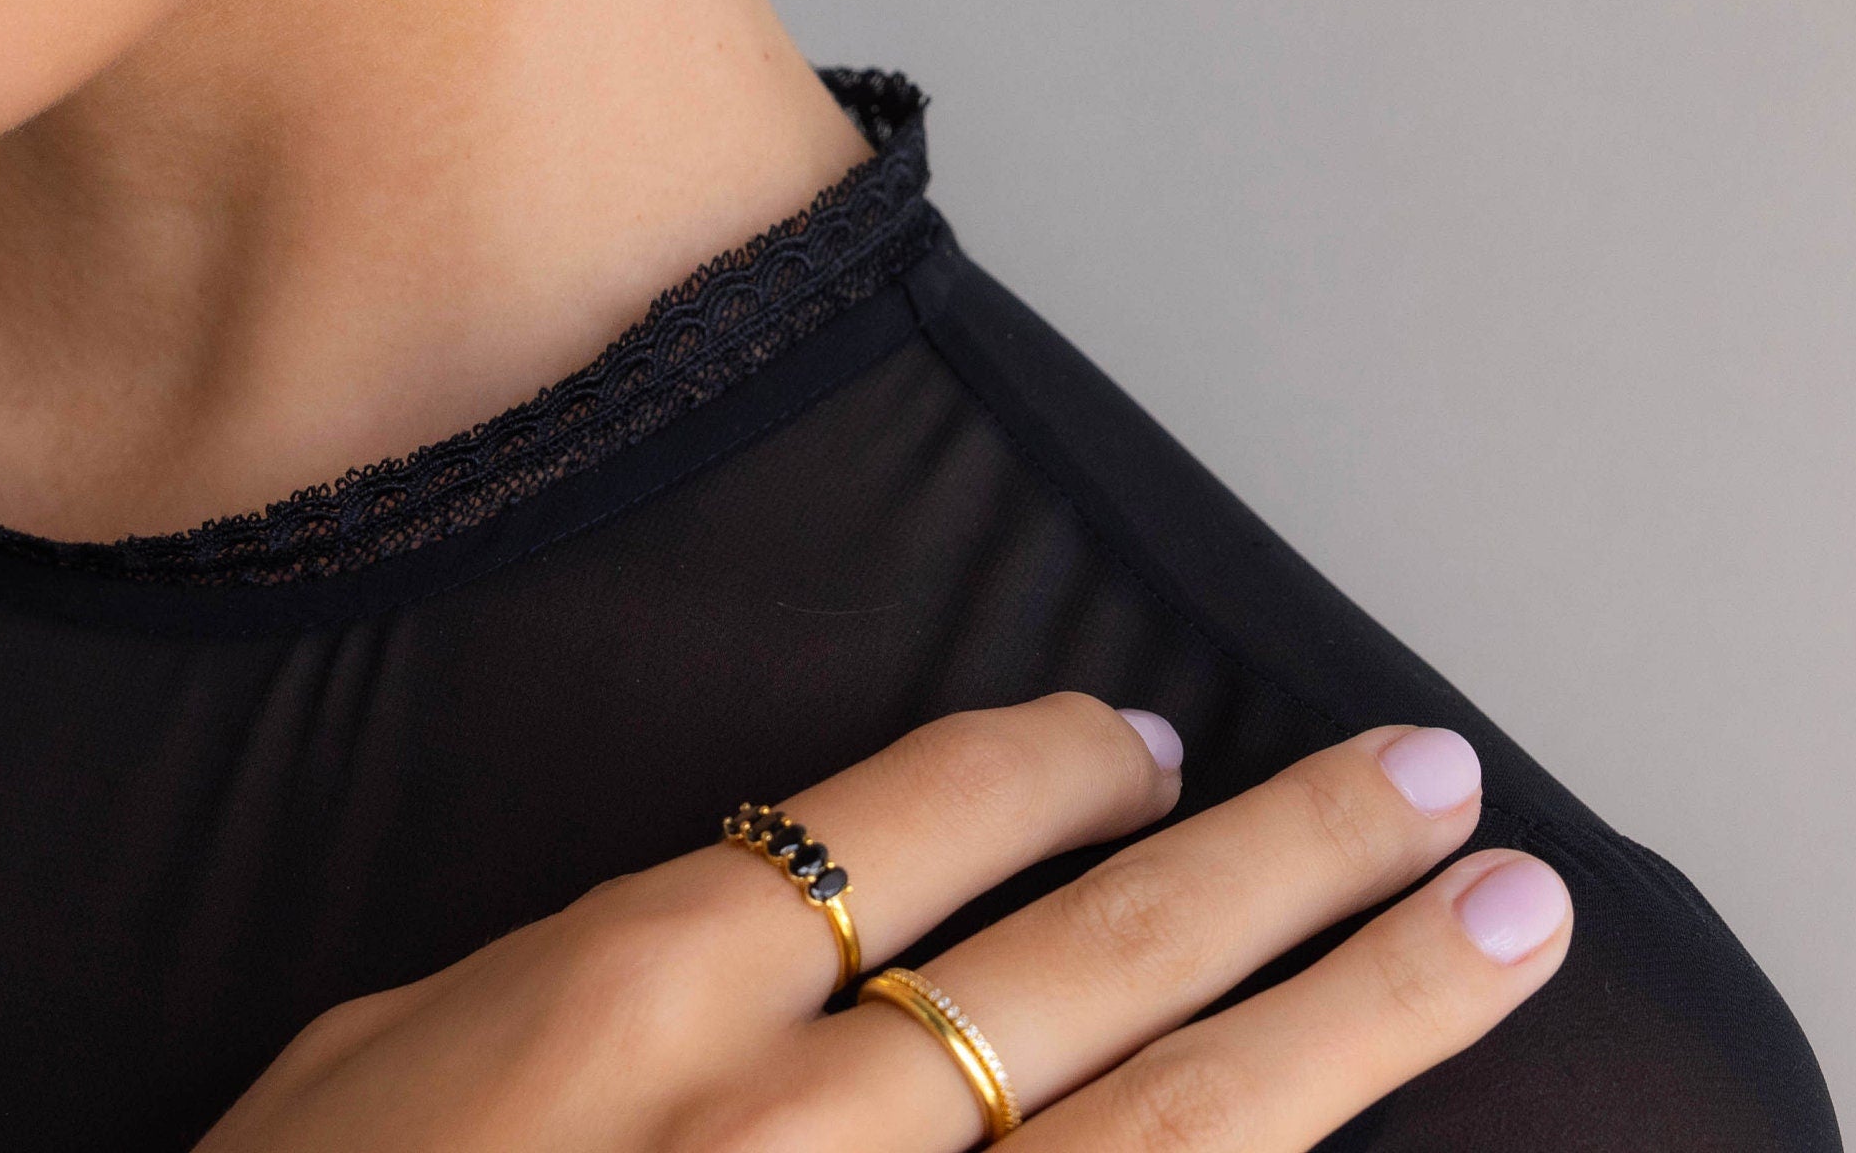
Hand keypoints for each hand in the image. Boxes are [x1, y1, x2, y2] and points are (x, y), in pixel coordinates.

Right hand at [197, 696, 1569, 1151]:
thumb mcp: (363, 1071)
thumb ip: (543, 985)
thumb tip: (700, 918)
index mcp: (626, 998)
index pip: (898, 822)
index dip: (1051, 768)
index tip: (1155, 741)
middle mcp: (779, 1124)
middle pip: (1091, 953)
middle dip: (1289, 860)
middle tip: (1438, 789)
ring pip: (1166, 1124)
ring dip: (1350, 1017)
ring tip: (1492, 931)